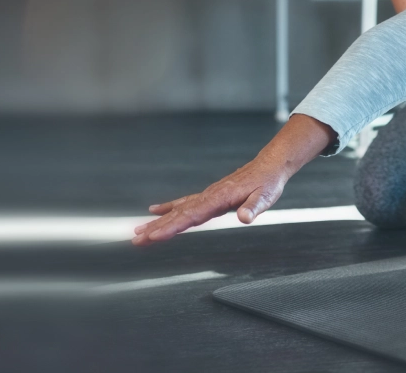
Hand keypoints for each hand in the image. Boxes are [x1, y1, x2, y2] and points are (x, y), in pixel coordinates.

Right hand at [132, 113, 335, 245]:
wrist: (269, 167)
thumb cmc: (267, 183)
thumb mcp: (266, 197)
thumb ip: (254, 207)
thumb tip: (245, 218)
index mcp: (219, 198)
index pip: (191, 215)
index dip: (171, 226)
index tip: (154, 236)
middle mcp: (209, 196)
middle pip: (178, 214)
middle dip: (156, 228)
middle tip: (136, 240)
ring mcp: (207, 196)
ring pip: (177, 210)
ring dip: (157, 222)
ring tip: (137, 232)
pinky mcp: (209, 196)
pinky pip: (184, 203)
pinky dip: (169, 208)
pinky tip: (155, 211)